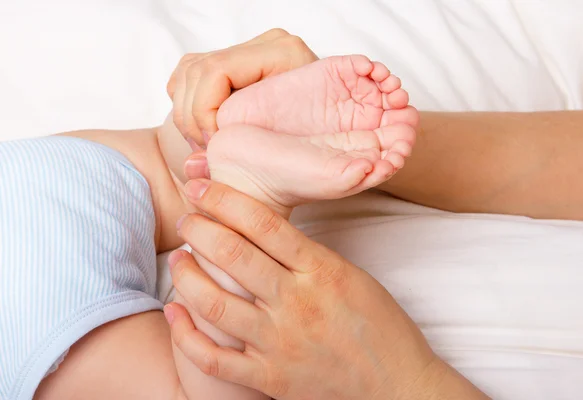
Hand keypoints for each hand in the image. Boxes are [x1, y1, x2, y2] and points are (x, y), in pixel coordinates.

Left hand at [164, 180, 487, 399]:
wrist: (396, 384)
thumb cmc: (379, 325)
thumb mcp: (351, 276)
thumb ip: (308, 256)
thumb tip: (260, 233)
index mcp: (322, 271)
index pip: (263, 224)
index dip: (224, 200)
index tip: (201, 188)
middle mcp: (297, 303)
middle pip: (232, 255)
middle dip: (198, 228)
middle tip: (186, 218)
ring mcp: (280, 343)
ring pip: (213, 303)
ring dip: (186, 275)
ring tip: (179, 259)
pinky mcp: (269, 377)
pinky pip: (213, 358)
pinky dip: (185, 334)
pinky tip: (175, 311)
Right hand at [167, 28, 317, 149]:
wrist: (338, 122)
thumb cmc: (323, 132)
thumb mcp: (301, 133)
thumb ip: (260, 129)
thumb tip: (211, 146)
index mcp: (281, 53)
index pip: (216, 70)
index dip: (204, 110)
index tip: (213, 142)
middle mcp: (264, 44)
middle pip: (197, 70)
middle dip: (192, 116)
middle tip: (205, 148)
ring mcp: (247, 50)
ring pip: (188, 71)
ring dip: (185, 111)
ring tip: (203, 142)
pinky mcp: (235, 61)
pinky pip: (190, 72)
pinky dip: (185, 100)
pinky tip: (201, 127)